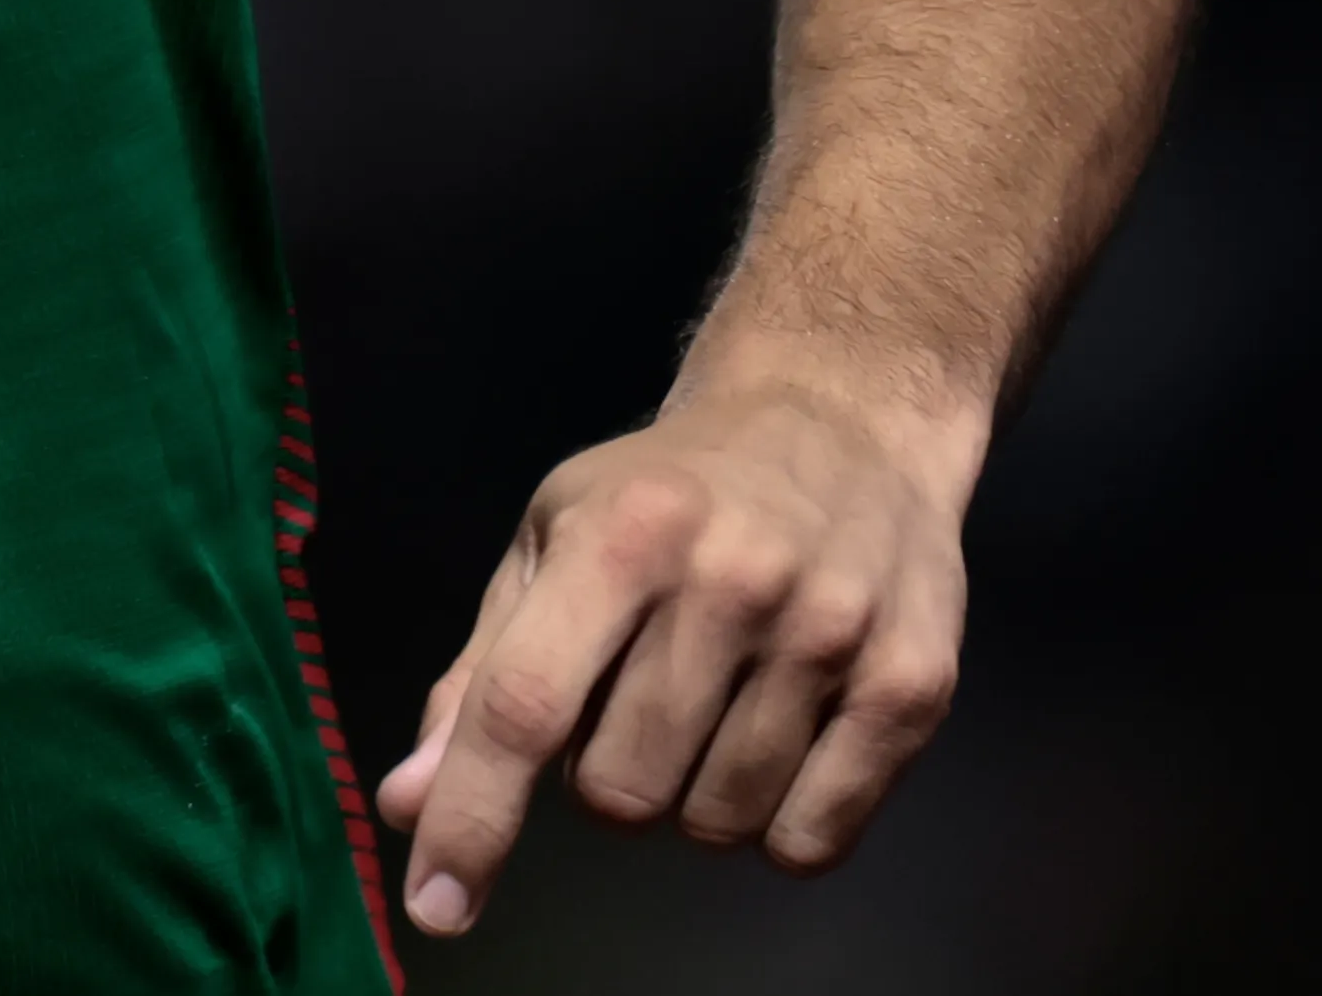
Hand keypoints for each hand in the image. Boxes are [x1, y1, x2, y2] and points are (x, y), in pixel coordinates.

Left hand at [375, 369, 972, 939]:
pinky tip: (779, 740)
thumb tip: (408, 804)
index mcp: (618, 539)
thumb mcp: (551, 544)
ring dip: (692, 798)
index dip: (474, 815)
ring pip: (715, 825)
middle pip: (622, 790)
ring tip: (714, 703)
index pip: (525, 706)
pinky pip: (811, 841)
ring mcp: (829, 635)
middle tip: (636, 699)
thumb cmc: (669, 492)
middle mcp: (727, 584)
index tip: (436, 904)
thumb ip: (478, 676)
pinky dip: (777, 826)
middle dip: (606, 778)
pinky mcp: (913, 686)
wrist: (840, 418)